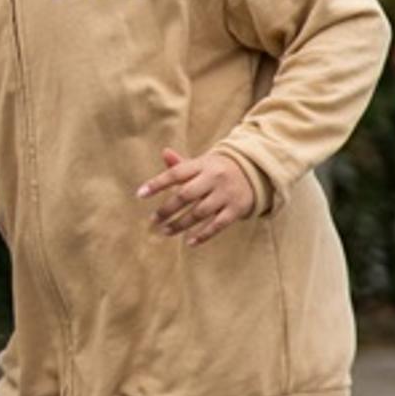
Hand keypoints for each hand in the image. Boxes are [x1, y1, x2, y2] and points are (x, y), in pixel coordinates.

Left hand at [138, 147, 256, 246]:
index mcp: (203, 165)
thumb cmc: (218, 169)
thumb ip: (182, 164)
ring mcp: (226, 194)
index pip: (176, 173)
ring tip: (166, 231)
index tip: (140, 195)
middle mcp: (214, 178)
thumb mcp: (203, 163)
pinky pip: (217, 225)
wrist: (254, 172)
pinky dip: (203, 235)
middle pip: (186, 195)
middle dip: (167, 209)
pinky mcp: (236, 209)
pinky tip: (189, 242)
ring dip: (181, 224)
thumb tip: (164, 153)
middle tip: (153, 220)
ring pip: (199, 212)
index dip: (157, 184)